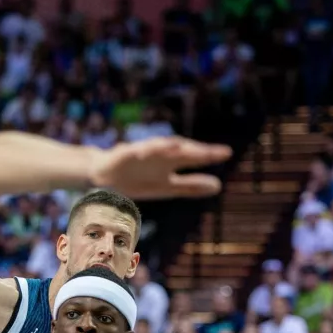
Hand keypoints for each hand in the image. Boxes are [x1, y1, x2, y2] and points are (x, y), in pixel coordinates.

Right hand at [89, 137, 229, 199]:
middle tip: (209, 152)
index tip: (227, 153)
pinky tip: (144, 151)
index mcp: (170, 163)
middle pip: (178, 151)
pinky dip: (138, 151)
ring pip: (155, 147)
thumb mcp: (167, 186)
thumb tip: (218, 186)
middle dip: (192, 150)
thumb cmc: (138, 179)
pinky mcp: (122, 155)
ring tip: (179, 147)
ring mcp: (141, 154)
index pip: (192, 157)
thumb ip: (191, 185)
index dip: (208, 155)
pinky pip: (131, 152)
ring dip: (166, 146)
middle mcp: (159, 155)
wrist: (106, 177)